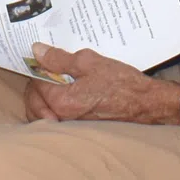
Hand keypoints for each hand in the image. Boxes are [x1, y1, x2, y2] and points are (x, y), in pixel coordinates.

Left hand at [21, 48, 179, 124]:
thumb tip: (37, 52)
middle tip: (42, 70)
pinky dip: (51, 108)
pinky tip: (60, 94)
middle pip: (33, 104)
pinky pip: (55, 119)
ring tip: (49, 83)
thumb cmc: (122, 83)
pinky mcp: (79, 128)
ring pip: (42, 114)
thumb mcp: (89, 62)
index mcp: (62, 101)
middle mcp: (63, 117)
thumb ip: (59, 58)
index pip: (35, 84)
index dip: (37, 68)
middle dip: (34, 86)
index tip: (42, 57)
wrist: (146, 104)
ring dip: (40, 99)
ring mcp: (70, 125)